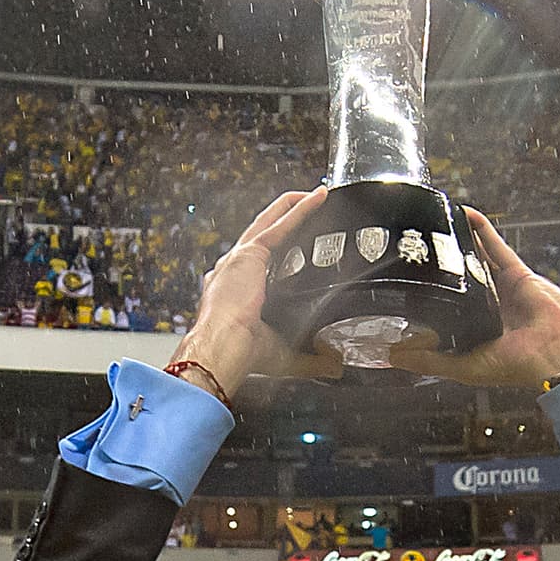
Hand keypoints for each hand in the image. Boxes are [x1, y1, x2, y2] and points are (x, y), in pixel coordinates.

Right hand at [171, 189, 343, 398]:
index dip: (274, 255)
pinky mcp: (250, 253)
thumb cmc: (241, 353)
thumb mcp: (283, 355)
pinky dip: (300, 209)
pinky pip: (280, 224)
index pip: (257, 268)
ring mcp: (239, 259)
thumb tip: (335, 365)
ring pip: (269, 224)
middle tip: (301, 208)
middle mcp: (232, 272)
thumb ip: (311, 358)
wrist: (224, 346)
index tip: (290, 250)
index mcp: (234, 295)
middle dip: (281, 220)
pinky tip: (318, 197)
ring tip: (311, 195)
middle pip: (261, 236)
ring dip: (291, 208)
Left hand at [388, 209, 559, 387]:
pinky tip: (466, 215)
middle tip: (418, 246)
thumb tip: (394, 356)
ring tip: (437, 225)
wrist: (557, 355)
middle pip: (459, 280)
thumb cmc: (517, 367)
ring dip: (459, 242)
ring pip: (477, 259)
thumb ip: (430, 361)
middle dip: (442, 265)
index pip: (446, 309)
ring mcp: (502, 289)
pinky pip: (497, 247)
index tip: (404, 282)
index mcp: (474, 331)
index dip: (427, 295)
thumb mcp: (465, 368)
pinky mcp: (517, 274)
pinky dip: (482, 230)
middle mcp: (487, 309)